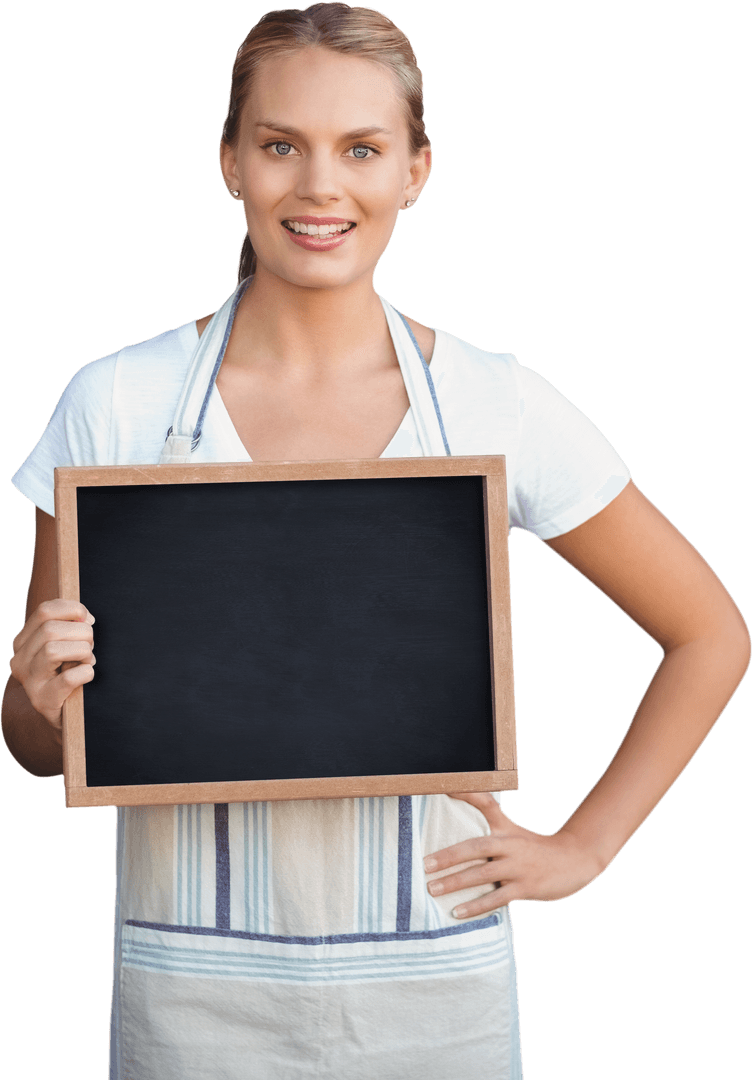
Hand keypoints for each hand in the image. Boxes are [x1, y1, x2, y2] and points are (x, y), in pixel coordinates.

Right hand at [9, 599, 95, 733]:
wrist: (62, 716)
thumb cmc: (67, 674)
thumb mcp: (64, 646)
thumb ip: (69, 627)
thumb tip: (85, 618)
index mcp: (23, 642)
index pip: (44, 610)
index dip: (72, 609)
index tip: (87, 619)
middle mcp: (20, 660)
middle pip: (50, 629)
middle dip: (81, 633)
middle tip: (90, 646)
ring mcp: (29, 682)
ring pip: (52, 650)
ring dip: (81, 651)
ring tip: (87, 660)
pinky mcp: (43, 701)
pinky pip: (68, 678)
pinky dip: (85, 673)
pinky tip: (87, 675)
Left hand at [424, 791, 604, 918]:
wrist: (575, 860)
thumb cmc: (537, 850)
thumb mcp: (515, 833)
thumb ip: (490, 833)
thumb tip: (460, 838)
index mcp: (506, 829)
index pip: (487, 804)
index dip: (467, 794)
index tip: (445, 788)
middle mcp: (510, 844)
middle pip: (476, 847)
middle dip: (449, 856)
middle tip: (425, 864)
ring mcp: (518, 867)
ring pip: (482, 874)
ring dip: (456, 882)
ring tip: (432, 889)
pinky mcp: (526, 887)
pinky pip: (496, 898)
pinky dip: (476, 906)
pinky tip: (457, 912)